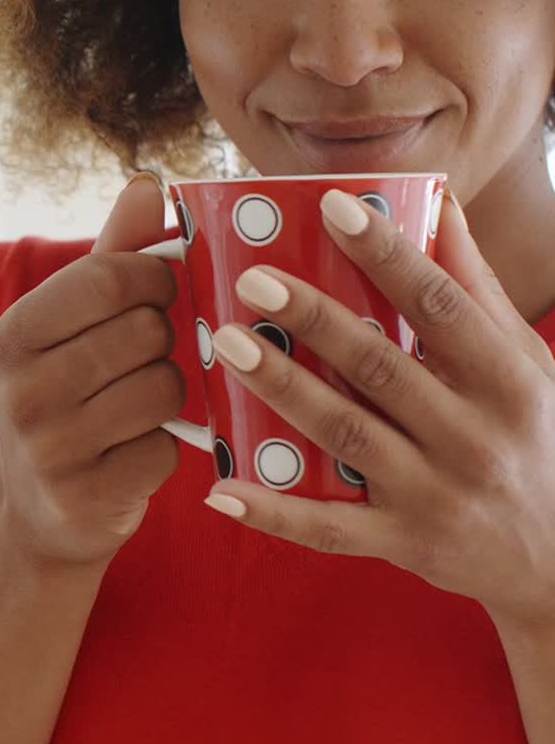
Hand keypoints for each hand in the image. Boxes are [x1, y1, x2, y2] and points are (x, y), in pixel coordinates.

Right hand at [0, 174, 184, 568]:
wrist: (39, 512)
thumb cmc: (68, 397)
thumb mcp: (73, 327)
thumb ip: (114, 255)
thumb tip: (148, 184)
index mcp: (13, 334)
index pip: (111, 277)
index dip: (158, 278)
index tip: (164, 292)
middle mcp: (20, 389)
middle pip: (147, 331)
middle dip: (166, 340)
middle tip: (150, 356)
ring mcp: (49, 447)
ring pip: (165, 387)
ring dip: (173, 393)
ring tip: (146, 402)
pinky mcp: (85, 497)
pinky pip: (168, 448)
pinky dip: (168, 446)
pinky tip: (139, 450)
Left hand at [202, 187, 554, 631]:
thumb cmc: (541, 439)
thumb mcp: (528, 363)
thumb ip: (476, 287)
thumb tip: (439, 201)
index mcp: (506, 379)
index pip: (439, 304)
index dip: (387, 253)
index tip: (334, 207)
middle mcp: (473, 435)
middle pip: (380, 366)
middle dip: (314, 320)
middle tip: (253, 279)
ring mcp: (437, 494)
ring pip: (347, 435)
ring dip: (283, 389)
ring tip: (230, 345)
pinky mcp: (406, 542)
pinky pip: (331, 529)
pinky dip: (276, 513)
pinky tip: (222, 489)